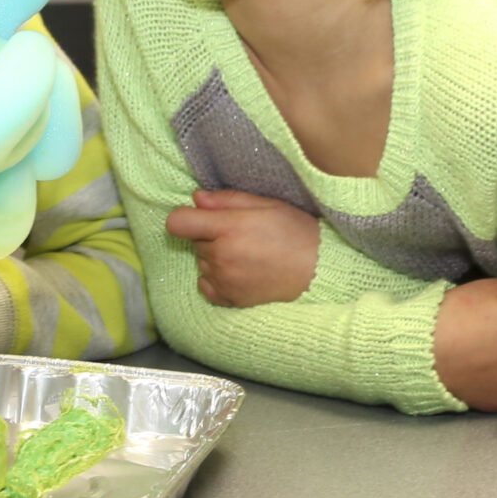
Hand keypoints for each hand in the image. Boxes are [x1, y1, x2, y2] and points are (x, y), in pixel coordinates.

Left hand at [167, 190, 319, 306]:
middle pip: (194, 241)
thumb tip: (196, 198)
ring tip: (245, 254)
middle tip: (240, 235)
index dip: (187, 218)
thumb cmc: (295, 232)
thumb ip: (227, 200)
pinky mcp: (229, 299)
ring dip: (214, 257)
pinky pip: (205, 285)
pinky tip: (238, 271)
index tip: (202, 218)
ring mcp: (224, 280)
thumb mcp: (266, 205)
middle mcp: (221, 256)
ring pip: (201, 262)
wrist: (318, 270)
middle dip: (210, 236)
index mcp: (228, 228)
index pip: (178, 223)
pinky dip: (215, 278)